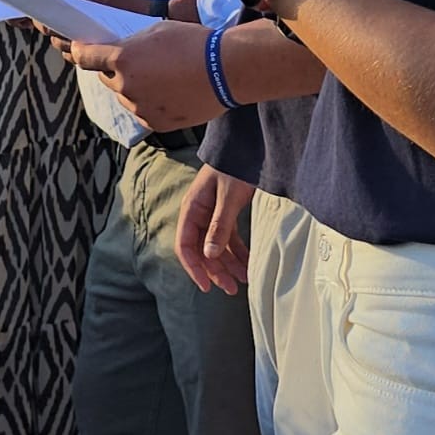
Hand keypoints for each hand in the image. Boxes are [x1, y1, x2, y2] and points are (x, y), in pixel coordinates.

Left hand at [65, 19, 227, 129]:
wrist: (225, 70)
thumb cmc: (193, 42)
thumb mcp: (157, 30)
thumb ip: (132, 43)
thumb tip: (122, 53)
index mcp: (122, 59)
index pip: (85, 57)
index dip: (81, 51)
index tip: (81, 49)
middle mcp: (125, 86)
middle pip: (107, 79)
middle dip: (115, 70)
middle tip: (136, 61)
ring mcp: (139, 107)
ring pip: (126, 96)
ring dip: (134, 87)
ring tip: (162, 77)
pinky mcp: (154, 123)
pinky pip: (143, 111)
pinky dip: (150, 102)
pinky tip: (171, 91)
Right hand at [176, 165, 252, 294]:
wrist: (248, 145)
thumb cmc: (234, 167)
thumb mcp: (228, 197)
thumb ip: (219, 226)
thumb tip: (209, 256)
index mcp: (192, 209)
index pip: (186, 246)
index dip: (195, 268)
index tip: (207, 286)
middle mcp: (199, 214)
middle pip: (202, 250)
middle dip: (216, 270)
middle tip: (232, 288)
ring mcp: (212, 214)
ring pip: (216, 246)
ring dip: (228, 264)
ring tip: (244, 280)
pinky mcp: (226, 212)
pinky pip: (229, 238)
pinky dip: (238, 251)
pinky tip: (248, 263)